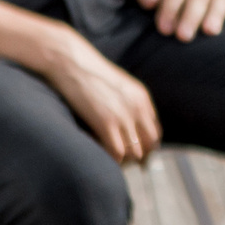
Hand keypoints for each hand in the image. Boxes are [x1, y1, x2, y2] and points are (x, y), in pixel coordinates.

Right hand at [39, 32, 159, 161]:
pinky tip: (102, 158)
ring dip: (124, 160)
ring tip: (112, 162)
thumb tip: (125, 123)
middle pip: (150, 144)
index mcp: (142, 98)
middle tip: (126, 163)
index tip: (138, 154)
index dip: (147, 146)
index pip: (155, 131)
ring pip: (135, 151)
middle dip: (140, 157)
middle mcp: (138, 108)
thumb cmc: (86, 72)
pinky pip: (117, 152)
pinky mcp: (106, 122)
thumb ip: (126, 102)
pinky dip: (112, 159)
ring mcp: (124, 116)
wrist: (70, 61)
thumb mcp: (116, 85)